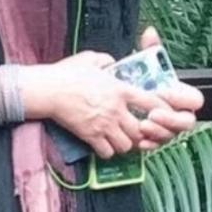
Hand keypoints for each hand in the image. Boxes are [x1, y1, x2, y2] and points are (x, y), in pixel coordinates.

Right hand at [21, 51, 162, 159]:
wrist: (49, 90)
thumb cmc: (69, 73)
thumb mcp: (92, 59)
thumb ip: (108, 61)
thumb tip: (114, 63)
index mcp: (120, 89)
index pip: (151, 102)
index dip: (161, 109)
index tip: (162, 112)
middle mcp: (116, 109)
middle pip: (141, 130)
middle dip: (141, 132)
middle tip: (137, 130)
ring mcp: (104, 125)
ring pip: (126, 145)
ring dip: (126, 143)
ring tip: (121, 138)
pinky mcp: (90, 136)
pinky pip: (107, 152)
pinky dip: (109, 151)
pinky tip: (105, 144)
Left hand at [136, 27, 204, 150]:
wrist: (129, 100)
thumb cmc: (144, 82)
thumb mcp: (147, 64)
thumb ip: (151, 49)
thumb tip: (149, 32)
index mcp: (181, 95)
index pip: (196, 100)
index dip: (182, 97)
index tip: (164, 92)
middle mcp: (178, 113)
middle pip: (187, 122)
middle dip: (171, 119)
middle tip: (153, 114)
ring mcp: (168, 128)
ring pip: (171, 136)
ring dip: (158, 132)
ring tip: (143, 125)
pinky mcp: (156, 140)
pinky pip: (157, 147)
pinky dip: (149, 145)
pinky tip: (139, 140)